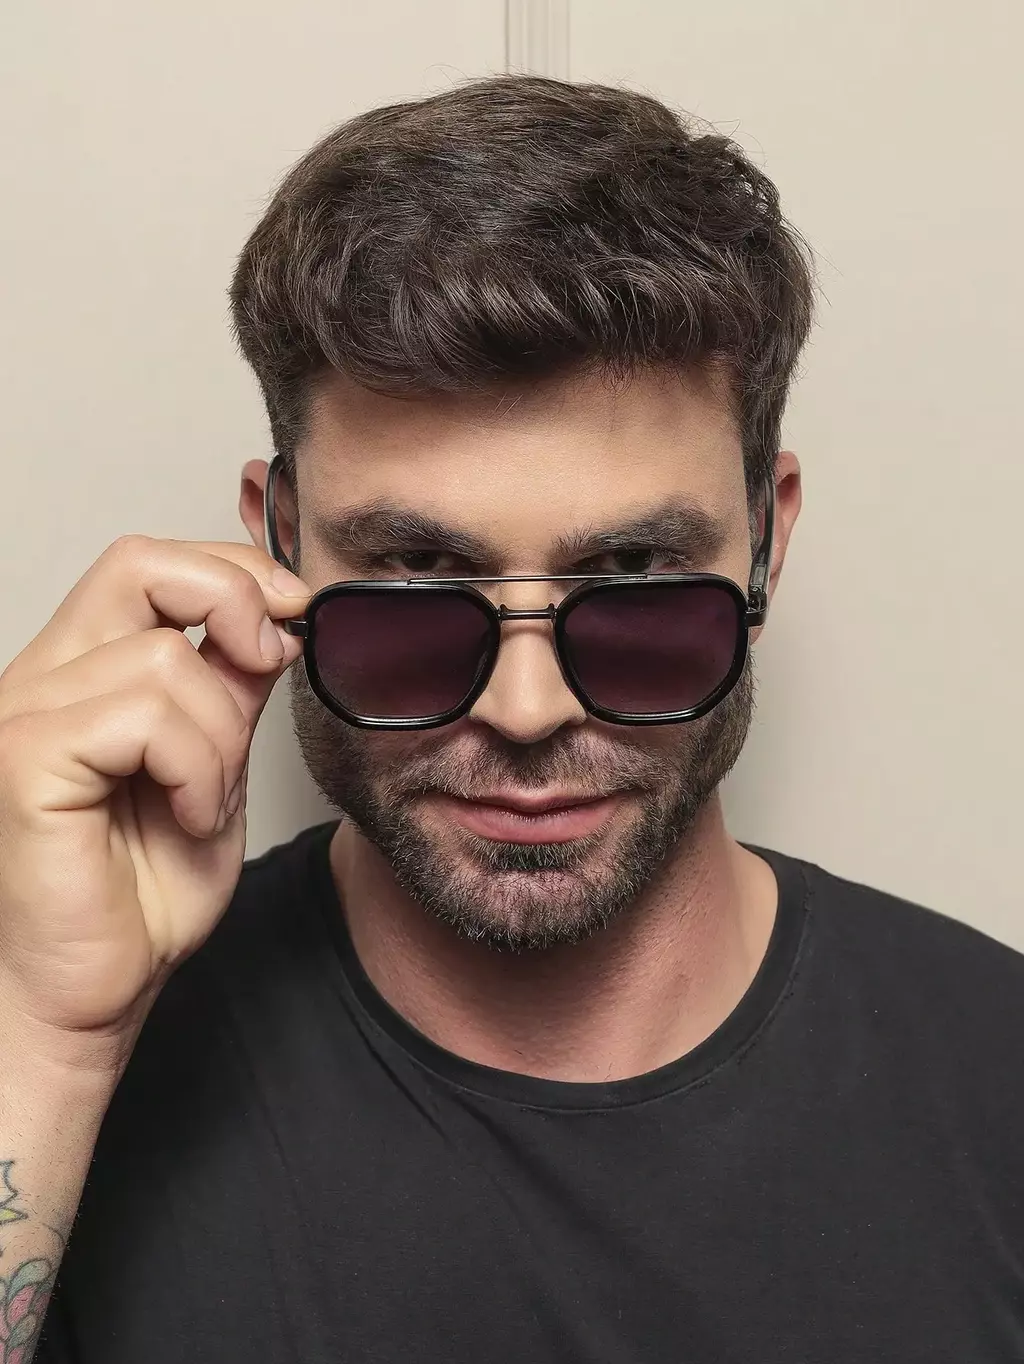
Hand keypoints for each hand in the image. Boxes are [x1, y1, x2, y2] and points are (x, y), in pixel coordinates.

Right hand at [0, 535, 310, 1067]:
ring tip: (206, 800)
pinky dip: (195, 767)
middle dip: (232, 599)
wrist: (91, 997)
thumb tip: (272, 625)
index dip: (232, 572)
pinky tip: (188, 816)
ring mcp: (22, 715)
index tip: (294, 614)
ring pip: (164, 657)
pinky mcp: (23, 762)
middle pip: (139, 564)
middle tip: (268, 662)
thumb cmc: (138, 900)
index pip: (146, 565)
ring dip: (220, 734)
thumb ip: (229, 695)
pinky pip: (142, 717)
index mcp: (78, 673)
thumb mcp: (214, 773)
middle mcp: (39, 679)